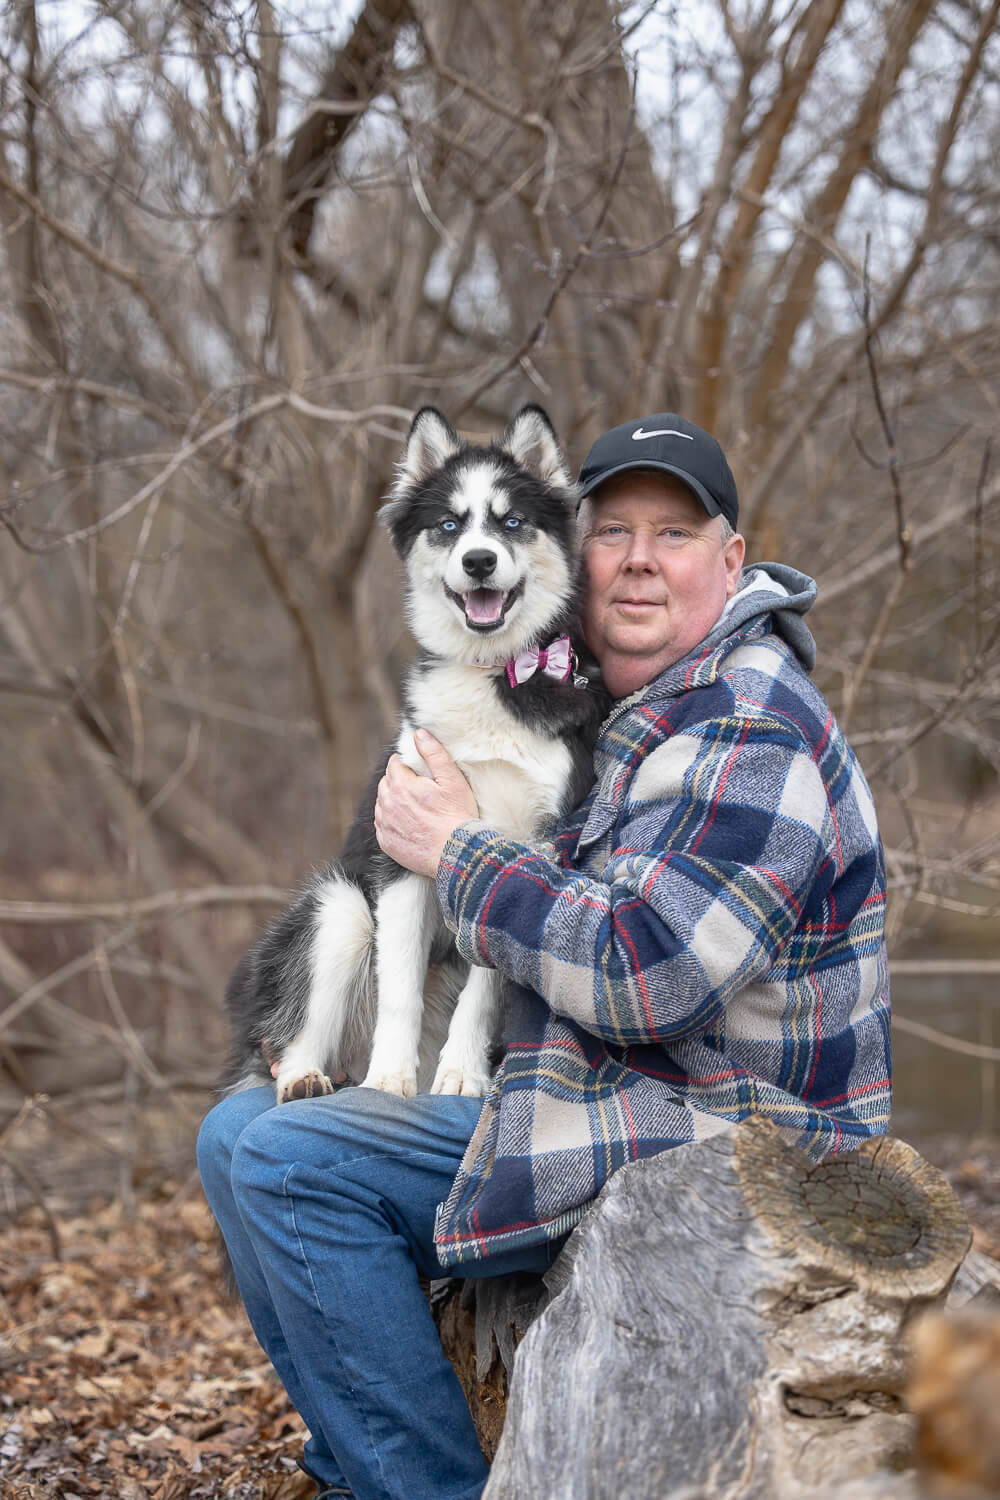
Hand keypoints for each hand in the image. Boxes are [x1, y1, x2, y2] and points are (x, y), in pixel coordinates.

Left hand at [374, 728, 478, 877]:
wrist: (456, 855)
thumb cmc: (458, 816)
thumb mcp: (452, 779)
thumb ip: (434, 753)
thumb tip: (419, 733)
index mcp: (401, 785)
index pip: (394, 764)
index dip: (407, 764)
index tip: (419, 771)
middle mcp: (387, 804)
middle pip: (386, 783)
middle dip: (399, 781)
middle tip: (419, 788)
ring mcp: (385, 825)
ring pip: (382, 803)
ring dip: (394, 800)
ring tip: (415, 806)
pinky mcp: (387, 843)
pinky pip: (383, 825)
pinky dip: (392, 821)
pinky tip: (410, 823)